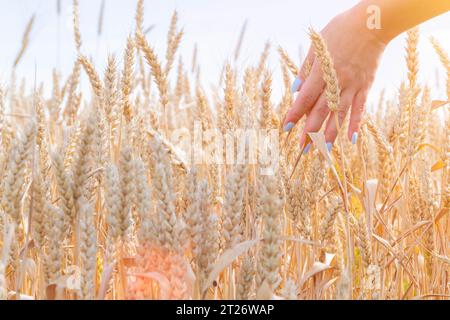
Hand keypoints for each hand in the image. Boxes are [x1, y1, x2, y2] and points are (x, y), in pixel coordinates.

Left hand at [283, 8, 386, 149]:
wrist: (371, 23)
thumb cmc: (340, 31)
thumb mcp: (317, 46)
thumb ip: (306, 69)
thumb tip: (295, 90)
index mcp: (321, 72)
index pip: (305, 98)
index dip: (295, 114)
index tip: (286, 128)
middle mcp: (336, 82)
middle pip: (320, 111)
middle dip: (310, 131)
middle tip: (303, 149)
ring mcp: (352, 85)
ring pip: (339, 114)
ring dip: (331, 133)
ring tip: (324, 149)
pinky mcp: (365, 86)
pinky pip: (360, 108)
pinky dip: (355, 124)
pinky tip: (351, 139)